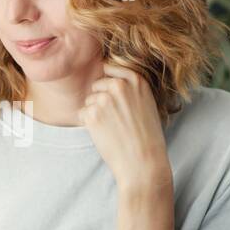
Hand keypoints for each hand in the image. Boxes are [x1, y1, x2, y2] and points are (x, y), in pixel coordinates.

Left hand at [79, 61, 171, 193]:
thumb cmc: (147, 136)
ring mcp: (105, 99)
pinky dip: (89, 124)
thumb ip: (131, 89)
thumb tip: (110, 81)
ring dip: (95, 112)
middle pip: (97, 85)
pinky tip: (104, 134)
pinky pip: (82, 113)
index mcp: (137, 81)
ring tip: (113, 128)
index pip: (110, 68)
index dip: (109, 84)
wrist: (143, 161)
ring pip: (89, 100)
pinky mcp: (92, 114)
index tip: (114, 96)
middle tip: (116, 119)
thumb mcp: (147, 104)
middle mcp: (120, 86)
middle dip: (101, 99)